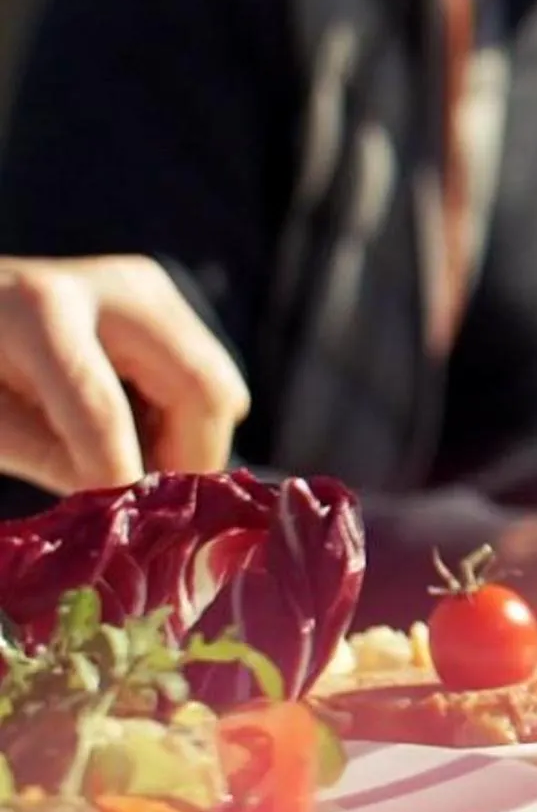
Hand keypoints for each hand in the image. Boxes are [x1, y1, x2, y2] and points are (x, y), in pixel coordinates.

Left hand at [0, 256, 249, 496]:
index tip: (121, 524)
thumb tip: (124, 501)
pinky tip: (137, 430)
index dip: (118, 478)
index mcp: (41, 314)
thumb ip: (50, 459)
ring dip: (191, 439)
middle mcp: (114, 288)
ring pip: (219, 385)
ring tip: (137, 463)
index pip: (103, 411)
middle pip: (202, 387)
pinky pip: (206, 375)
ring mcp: (148, 287)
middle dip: (190, 457)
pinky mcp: (163, 298)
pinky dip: (185, 418)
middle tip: (152, 502)